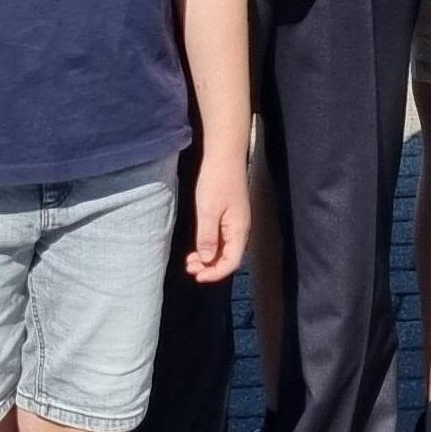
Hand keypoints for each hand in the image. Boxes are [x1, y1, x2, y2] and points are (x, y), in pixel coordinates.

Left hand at [183, 154, 250, 283]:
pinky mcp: (230, 214)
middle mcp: (241, 229)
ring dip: (208, 258)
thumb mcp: (207, 211)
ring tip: (190, 260)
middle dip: (210, 267)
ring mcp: (236, 221)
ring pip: (224, 248)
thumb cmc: (216, 181)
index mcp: (239, 230)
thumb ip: (208, 238)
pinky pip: (222, 238)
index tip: (197, 276)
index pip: (231, 262)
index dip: (215, 274)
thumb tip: (208, 260)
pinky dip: (209, 246)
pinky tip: (198, 246)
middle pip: (229, 257)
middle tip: (189, 267)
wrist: (224, 155)